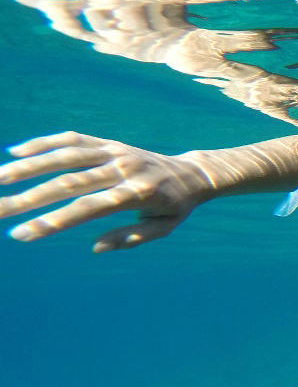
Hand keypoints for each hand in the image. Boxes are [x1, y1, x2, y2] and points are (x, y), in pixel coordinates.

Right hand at [0, 131, 213, 250]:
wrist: (192, 172)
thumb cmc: (176, 207)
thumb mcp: (164, 228)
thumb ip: (131, 238)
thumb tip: (95, 247)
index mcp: (137, 194)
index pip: (87, 208)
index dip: (53, 221)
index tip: (21, 234)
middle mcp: (123, 169)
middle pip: (68, 183)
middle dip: (28, 199)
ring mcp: (114, 152)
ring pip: (65, 156)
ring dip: (27, 167)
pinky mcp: (108, 142)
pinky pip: (72, 139)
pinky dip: (44, 143)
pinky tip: (15, 152)